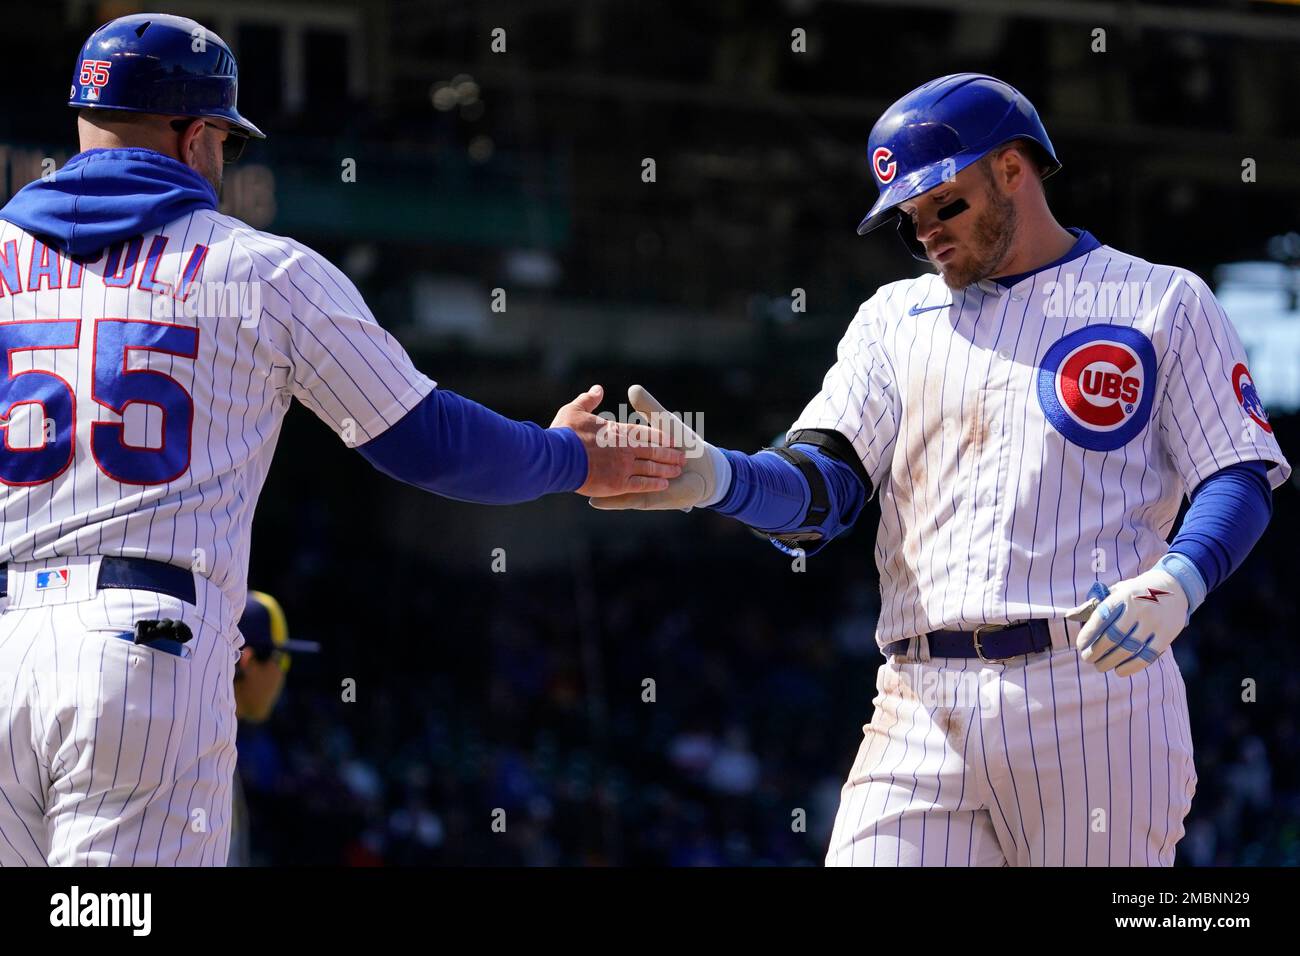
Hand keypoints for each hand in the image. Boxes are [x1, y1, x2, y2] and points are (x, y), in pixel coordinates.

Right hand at [550, 384, 684, 496]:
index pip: (645, 432)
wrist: (557, 458)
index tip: (670, 439)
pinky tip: (663, 484)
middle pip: (653, 450)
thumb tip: (597, 389)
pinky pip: (642, 485)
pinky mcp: (618, 485)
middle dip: (669, 454)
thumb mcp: (575, 410)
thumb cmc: (564, 433)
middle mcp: (625, 448)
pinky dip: (654, 483)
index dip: (658, 436)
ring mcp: (623, 467)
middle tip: (683, 458)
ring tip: (677, 470)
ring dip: (666, 469)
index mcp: (617, 430)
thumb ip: (588, 400)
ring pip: (652, 468)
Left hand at [1071, 565, 1189, 676]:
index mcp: (1123, 596)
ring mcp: (1154, 622)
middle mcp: (1138, 608)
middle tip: (1087, 658)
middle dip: (1096, 651)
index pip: (1100, 618)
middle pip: (1113, 637)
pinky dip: (1132, 666)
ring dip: (1110, 661)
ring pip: (1128, 649)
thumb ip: (1098, 603)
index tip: (1080, 645)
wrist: (1175, 585)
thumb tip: (1070, 616)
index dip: (1088, 634)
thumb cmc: (1138, 591)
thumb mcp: (1118, 590)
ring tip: (1100, 666)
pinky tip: (1119, 671)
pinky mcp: (1167, 634)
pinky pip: (1147, 655)